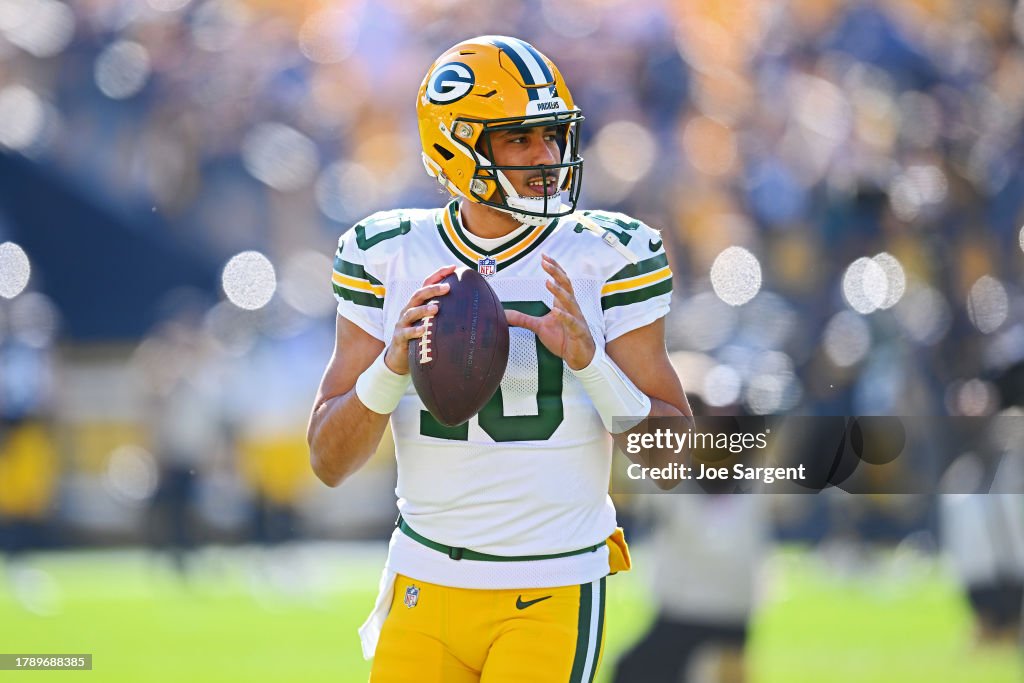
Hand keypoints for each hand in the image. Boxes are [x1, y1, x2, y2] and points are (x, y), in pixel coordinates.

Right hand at [384, 265, 455, 374]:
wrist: (399, 358)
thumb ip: (445, 314)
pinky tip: (424, 330)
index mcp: (417, 304)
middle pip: (418, 295)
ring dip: (424, 309)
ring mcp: (402, 323)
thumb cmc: (420, 337)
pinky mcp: (399, 337)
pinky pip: (406, 333)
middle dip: (432, 290)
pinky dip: (415, 331)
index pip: (427, 284)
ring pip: (411, 312)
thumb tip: (472, 309)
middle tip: (447, 288)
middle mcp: (408, 309)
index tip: (453, 267)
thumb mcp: (431, 323)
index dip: (438, 274)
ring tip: (436, 309)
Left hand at [505, 254, 595, 370]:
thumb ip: (523, 319)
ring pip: (569, 301)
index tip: (544, 257)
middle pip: (566, 285)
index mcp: (563, 303)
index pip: (561, 281)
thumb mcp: (539, 327)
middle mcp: (571, 307)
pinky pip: (571, 322)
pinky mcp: (578, 331)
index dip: (554, 268)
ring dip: (559, 291)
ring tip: (548, 282)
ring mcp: (576, 318)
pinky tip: (556, 311)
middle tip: (545, 262)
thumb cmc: (563, 338)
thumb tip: (504, 314)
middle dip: (556, 272)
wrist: (579, 356)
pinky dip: (564, 316)